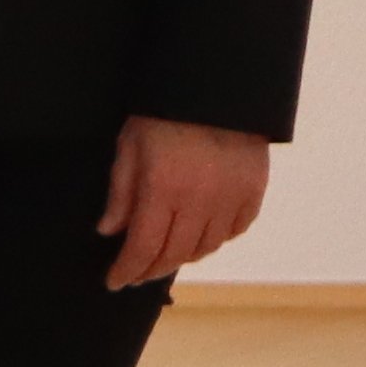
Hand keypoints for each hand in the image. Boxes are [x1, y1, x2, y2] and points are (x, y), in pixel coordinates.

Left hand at [97, 116, 273, 290]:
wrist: (216, 84)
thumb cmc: (162, 111)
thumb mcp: (129, 145)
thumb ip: (121, 192)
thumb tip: (109, 230)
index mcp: (163, 188)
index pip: (143, 247)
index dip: (127, 269)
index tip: (114, 282)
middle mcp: (200, 200)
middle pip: (175, 254)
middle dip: (151, 269)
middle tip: (136, 274)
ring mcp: (232, 197)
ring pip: (206, 247)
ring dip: (183, 256)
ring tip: (164, 256)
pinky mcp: (255, 189)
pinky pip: (235, 229)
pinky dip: (216, 239)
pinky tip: (200, 235)